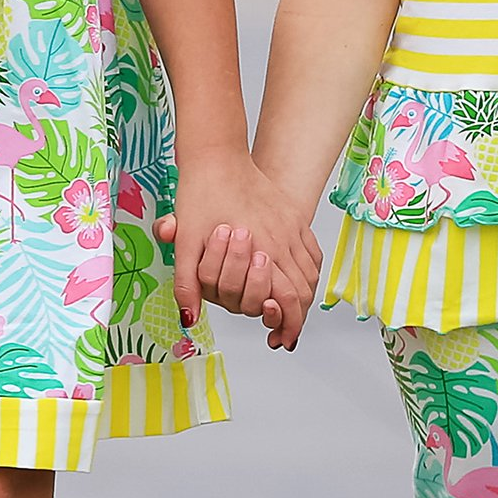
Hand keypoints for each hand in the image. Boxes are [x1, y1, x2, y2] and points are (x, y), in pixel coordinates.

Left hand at [157, 152, 322, 349]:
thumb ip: (188, 284)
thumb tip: (190, 318)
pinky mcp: (293, 215)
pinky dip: (308, 271)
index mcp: (262, 249)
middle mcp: (284, 239)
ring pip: (311, 272)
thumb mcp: (186, 242)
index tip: (280, 340)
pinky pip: (311, 251)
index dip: (287, 325)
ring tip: (288, 309)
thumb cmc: (199, 196)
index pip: (288, 299)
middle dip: (296, 315)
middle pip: (304, 290)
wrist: (216, 157)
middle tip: (284, 331)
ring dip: (303, 294)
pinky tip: (295, 278)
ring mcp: (293, 226)